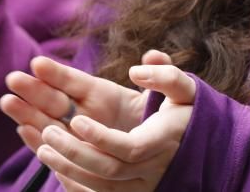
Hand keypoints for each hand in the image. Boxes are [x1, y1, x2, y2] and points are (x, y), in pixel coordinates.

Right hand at [0, 51, 172, 153]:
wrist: (165, 146)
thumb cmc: (166, 115)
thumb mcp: (171, 93)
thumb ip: (164, 73)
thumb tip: (153, 53)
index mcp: (103, 93)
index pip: (75, 81)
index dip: (58, 73)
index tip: (39, 63)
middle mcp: (86, 111)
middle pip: (55, 99)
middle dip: (34, 90)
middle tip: (14, 80)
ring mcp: (78, 132)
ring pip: (48, 121)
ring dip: (28, 112)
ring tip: (8, 101)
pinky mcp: (77, 151)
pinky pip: (54, 146)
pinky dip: (38, 139)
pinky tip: (23, 129)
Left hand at [35, 64, 195, 191]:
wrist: (206, 145)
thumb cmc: (188, 112)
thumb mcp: (186, 90)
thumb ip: (166, 75)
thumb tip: (137, 69)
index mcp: (165, 140)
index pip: (129, 147)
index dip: (100, 138)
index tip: (76, 120)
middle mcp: (155, 168)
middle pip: (110, 169)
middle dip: (75, 153)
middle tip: (48, 132)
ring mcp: (144, 186)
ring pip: (101, 186)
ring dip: (69, 168)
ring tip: (43, 147)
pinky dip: (75, 183)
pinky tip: (56, 165)